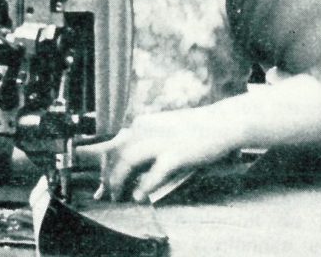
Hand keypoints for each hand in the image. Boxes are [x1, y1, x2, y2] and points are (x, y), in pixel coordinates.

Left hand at [76, 107, 238, 202]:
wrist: (220, 123)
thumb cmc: (193, 130)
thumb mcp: (163, 130)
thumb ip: (144, 144)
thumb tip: (128, 167)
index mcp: (142, 123)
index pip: (113, 143)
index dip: (102, 163)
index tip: (100, 179)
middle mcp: (147, 129)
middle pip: (116, 153)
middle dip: (108, 176)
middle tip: (107, 192)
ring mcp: (161, 141)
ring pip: (128, 161)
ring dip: (119, 181)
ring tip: (118, 196)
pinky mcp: (176, 153)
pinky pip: (154, 173)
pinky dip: (144, 187)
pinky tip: (139, 197)